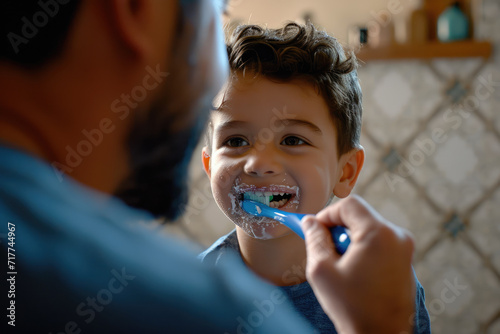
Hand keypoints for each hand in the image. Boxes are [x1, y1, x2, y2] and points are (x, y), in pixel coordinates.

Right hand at [302, 195, 414, 333]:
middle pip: (360, 216)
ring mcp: (405, 249)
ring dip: (350, 242)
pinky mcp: (405, 261)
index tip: (315, 230)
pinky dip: (363, 251)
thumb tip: (309, 222)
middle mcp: (397, 236)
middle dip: (338, 230)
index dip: (328, 214)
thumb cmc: (353, 308)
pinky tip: (355, 275)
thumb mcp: (322, 270)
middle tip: (326, 253)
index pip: (349, 204)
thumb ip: (314, 239)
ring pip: (368, 230)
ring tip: (341, 268)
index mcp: (379, 234)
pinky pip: (379, 243)